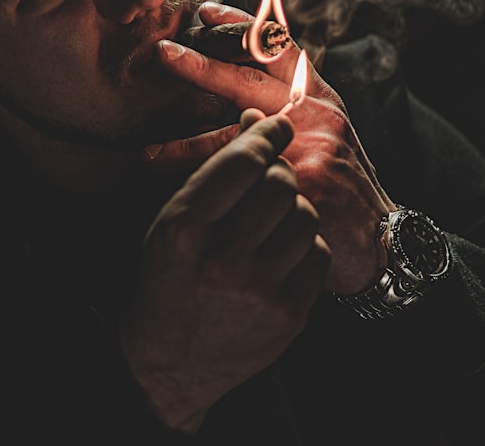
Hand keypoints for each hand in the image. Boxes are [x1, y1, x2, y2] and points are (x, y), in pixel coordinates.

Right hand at [121, 110, 329, 432]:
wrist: (170, 363)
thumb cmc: (168, 280)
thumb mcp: (170, 222)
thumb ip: (213, 173)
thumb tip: (258, 121)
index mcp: (184, 232)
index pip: (242, 164)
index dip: (265, 136)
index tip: (275, 127)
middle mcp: (223, 262)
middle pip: (279, 185)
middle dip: (279, 170)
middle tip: (271, 173)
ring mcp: (260, 293)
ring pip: (305, 216)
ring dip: (293, 206)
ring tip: (272, 217)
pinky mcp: (289, 317)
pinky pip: (317, 253)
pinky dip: (303, 243)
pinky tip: (280, 250)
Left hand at [145, 2, 393, 295]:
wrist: (382, 238)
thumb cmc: (343, 181)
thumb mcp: (324, 133)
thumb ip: (283, 112)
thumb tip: (233, 101)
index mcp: (318, 98)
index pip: (280, 49)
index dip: (244, 26)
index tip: (206, 13)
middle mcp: (316, 118)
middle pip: (252, 82)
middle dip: (202, 67)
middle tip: (163, 54)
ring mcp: (312, 153)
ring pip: (238, 141)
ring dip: (188, 145)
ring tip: (147, 153)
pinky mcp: (304, 192)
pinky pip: (245, 187)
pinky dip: (209, 190)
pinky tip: (178, 193)